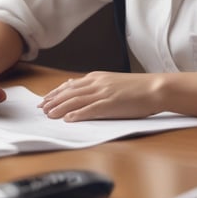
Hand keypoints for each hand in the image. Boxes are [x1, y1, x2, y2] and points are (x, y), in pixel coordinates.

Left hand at [38, 71, 160, 120]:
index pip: (71, 85)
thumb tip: (78, 87)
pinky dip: (77, 115)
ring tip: (49, 114)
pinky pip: (90, 110)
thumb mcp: (113, 82)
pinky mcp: (111, 104)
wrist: (155, 88)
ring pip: (76, 100)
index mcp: (98, 77)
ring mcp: (104, 93)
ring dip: (60, 108)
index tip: (45, 99)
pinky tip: (68, 120)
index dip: (55, 93)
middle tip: (41, 108)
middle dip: (53, 100)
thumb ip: (96, 85)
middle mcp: (97, 83)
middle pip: (69, 92)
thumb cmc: (137, 88)